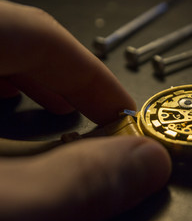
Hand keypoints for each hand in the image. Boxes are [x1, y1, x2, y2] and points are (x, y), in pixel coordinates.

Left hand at [0, 0, 170, 220]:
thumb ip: (71, 183)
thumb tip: (149, 163)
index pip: (40, 37)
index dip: (93, 75)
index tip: (127, 111)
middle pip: (16, 39)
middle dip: (68, 79)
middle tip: (102, 115)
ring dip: (31, 81)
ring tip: (61, 110)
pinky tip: (4, 122)